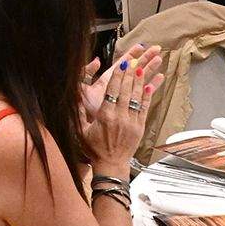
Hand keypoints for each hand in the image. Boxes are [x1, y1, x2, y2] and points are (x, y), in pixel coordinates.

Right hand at [80, 44, 164, 170]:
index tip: (122, 64)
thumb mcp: (81, 130)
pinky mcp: (140, 127)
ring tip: (142, 68)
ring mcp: (132, 122)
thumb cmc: (94, 148)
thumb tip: (75, 96)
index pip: (113, 91)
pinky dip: (147, 96)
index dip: (118, 76)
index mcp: (105, 116)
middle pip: (126, 91)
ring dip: (139, 81)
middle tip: (134, 60)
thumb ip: (79, 112)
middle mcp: (120, 117)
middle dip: (130, 74)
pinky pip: (144, 108)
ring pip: (137, 97)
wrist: (111, 165)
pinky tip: (149, 85)